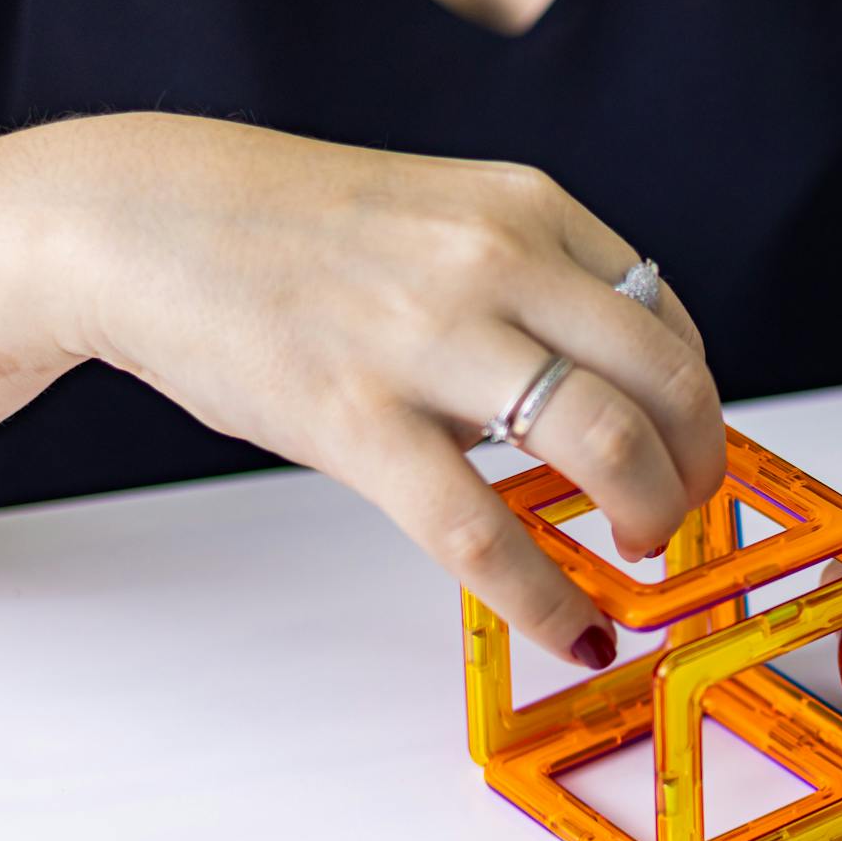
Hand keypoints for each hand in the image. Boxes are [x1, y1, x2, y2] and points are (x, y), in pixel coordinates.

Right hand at [57, 114, 724, 667]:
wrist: (145, 221)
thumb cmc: (296, 233)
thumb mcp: (446, 218)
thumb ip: (535, 287)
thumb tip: (616, 394)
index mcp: (527, 210)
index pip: (669, 318)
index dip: (696, 404)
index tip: (688, 449)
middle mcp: (496, 262)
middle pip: (667, 381)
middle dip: (696, 467)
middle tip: (677, 511)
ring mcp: (428, 340)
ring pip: (605, 445)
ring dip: (650, 518)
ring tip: (636, 550)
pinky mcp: (359, 421)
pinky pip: (483, 534)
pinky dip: (547, 599)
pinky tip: (575, 630)